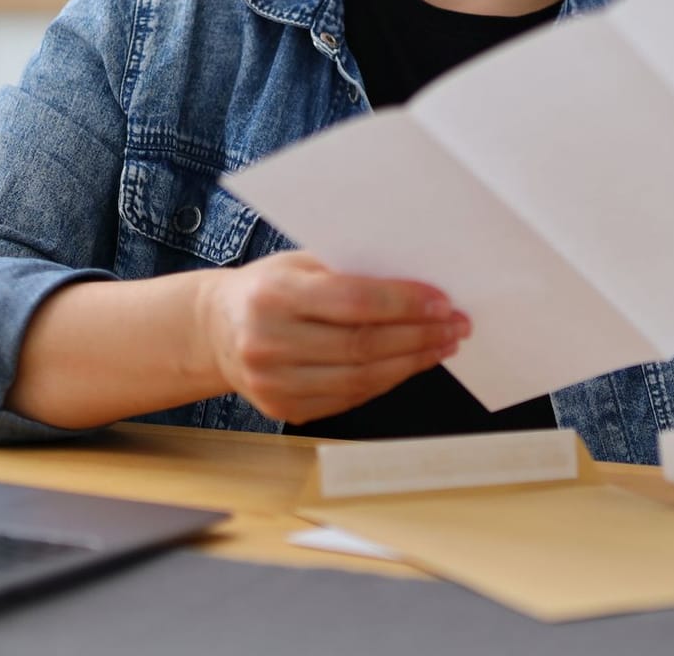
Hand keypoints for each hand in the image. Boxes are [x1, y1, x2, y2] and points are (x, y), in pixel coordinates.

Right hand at [196, 251, 469, 424]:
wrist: (217, 328)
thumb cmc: (270, 287)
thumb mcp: (300, 263)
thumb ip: (349, 271)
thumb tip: (419, 282)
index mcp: (273, 295)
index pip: (353, 301)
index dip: (404, 302)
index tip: (442, 301)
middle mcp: (267, 342)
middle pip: (362, 345)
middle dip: (418, 335)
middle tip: (456, 324)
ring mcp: (273, 382)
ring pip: (361, 378)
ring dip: (412, 362)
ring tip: (442, 344)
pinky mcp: (284, 409)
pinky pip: (350, 398)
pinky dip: (387, 380)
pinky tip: (411, 363)